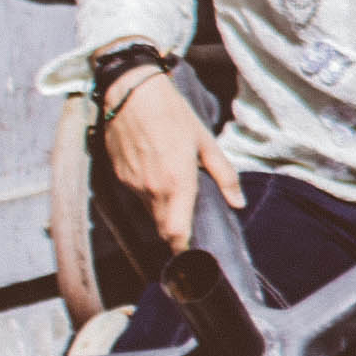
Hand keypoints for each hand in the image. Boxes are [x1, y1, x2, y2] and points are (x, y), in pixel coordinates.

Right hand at [98, 62, 242, 256]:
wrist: (131, 94)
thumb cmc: (173, 115)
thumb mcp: (206, 143)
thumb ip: (224, 176)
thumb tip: (238, 203)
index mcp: (176, 183)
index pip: (176, 232)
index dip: (183, 251)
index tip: (193, 261)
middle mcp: (150, 189)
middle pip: (162, 228)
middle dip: (176, 236)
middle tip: (191, 239)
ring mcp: (131, 184)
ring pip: (148, 212)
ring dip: (163, 214)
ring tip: (178, 206)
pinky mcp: (118, 176)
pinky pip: (136, 196)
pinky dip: (148, 197)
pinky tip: (159, 182)